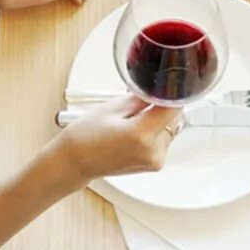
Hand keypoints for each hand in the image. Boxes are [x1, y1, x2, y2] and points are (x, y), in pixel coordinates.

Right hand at [46, 94, 179, 187]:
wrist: (75, 161)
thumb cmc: (86, 136)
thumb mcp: (114, 106)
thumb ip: (143, 97)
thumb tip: (160, 88)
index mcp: (141, 135)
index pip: (173, 107)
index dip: (170, 93)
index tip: (166, 84)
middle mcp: (152, 152)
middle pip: (174, 118)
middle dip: (162, 107)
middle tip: (141, 103)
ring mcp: (155, 161)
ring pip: (171, 128)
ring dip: (159, 120)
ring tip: (134, 120)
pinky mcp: (155, 165)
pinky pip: (164, 140)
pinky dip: (155, 132)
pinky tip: (135, 132)